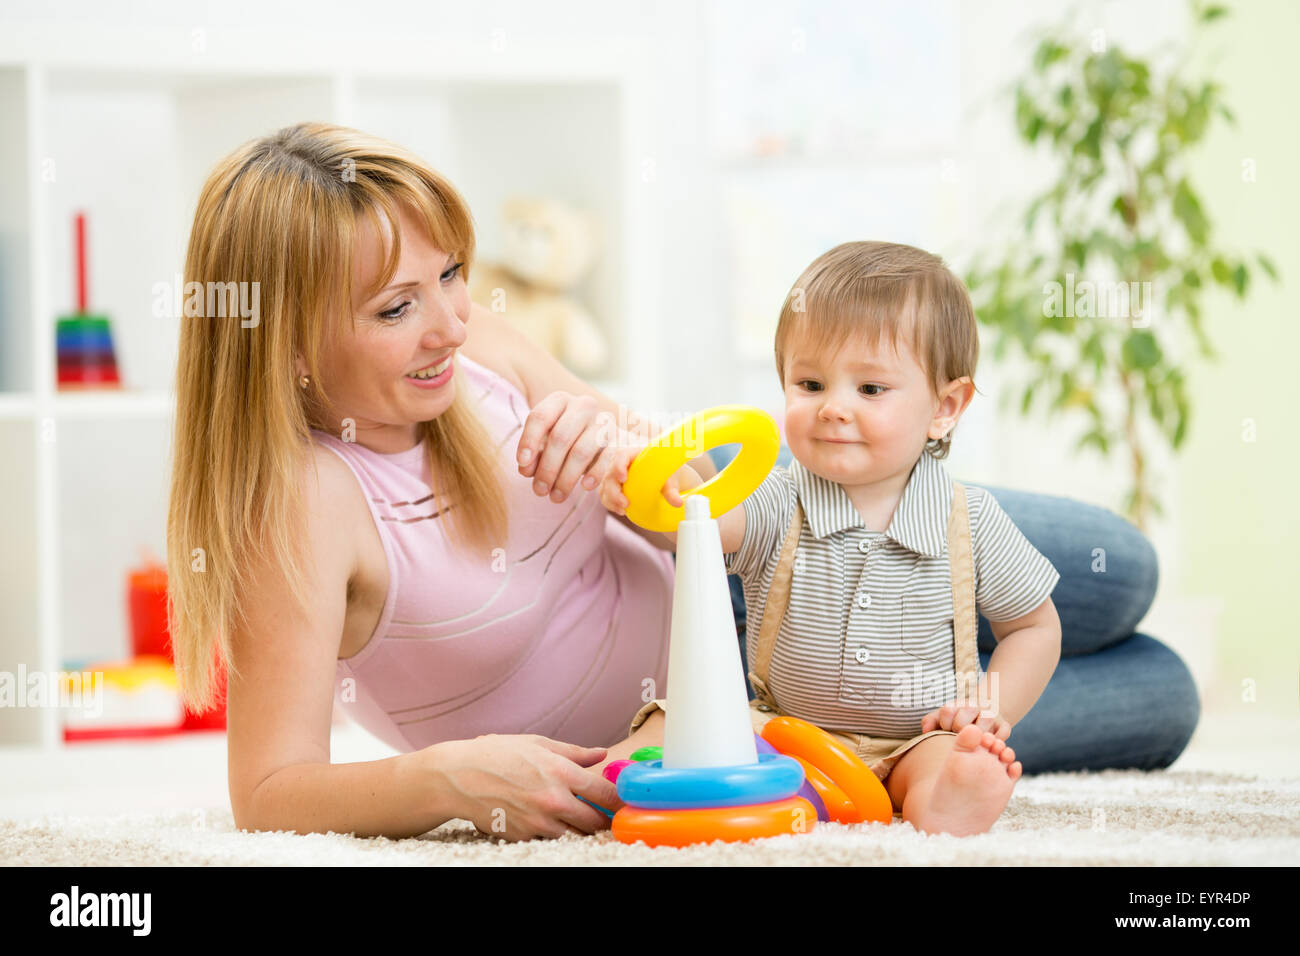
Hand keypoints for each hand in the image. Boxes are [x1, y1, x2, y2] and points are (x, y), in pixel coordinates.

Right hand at [424, 734, 619, 841]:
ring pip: (575, 835)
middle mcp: (553, 800)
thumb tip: (601, 754)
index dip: (619, 800)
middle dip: (602, 818)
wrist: (458, 777)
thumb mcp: (537, 744)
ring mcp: (538, 822)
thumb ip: (574, 752)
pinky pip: (550, 839)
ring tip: (572, 814)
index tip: (623, 800)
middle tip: (600, 811)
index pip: (606, 794)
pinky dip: (554, 832)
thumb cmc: (497, 754)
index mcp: (561, 773)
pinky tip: (544, 817)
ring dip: (578, 827)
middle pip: (596, 822)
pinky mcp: (524, 836)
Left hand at [517, 391, 619, 502]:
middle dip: (547, 467)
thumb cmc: (564, 440)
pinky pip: (606, 458)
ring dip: (566, 478)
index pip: (540, 417)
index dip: (529, 441)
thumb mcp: (544, 443)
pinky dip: (595, 474)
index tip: (522, 464)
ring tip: (555, 496)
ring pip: (581, 451)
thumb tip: (526, 470)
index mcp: (559, 400)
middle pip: (560, 437)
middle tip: (539, 490)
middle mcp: (582, 406)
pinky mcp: (617, 438)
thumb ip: (533, 455)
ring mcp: (602, 421)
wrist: (598, 437)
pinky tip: (585, 487)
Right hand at [600, 445, 703, 516]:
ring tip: (623, 510)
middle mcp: (620, 463)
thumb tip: (678, 503)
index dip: (618, 466)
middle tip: (625, 504)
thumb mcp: (669, 478)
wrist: (662, 475)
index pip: (620, 455)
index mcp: (633, 453)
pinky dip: (610, 504)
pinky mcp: (613, 486)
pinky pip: (605, 495)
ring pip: (604, 486)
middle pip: (609, 474)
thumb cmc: (665, 471)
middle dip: (613, 491)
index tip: (623, 478)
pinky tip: (621, 511)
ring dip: (610, 500)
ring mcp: (614, 475)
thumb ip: (671, 489)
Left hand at [920, 700, 1011, 739]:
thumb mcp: (943, 717)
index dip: (944, 724)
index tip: (947, 729)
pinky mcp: (1004, 725)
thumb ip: (931, 721)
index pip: (947, 711)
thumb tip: (925, 731)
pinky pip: (1002, 734)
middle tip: (960, 738)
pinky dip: (996, 742)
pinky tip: (988, 746)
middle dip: (959, 731)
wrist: (985, 711)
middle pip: (964, 719)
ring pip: (984, 726)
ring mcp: (991, 715)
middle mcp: (976, 706)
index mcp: (958, 703)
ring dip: (977, 739)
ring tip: (974, 745)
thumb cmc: (959, 718)